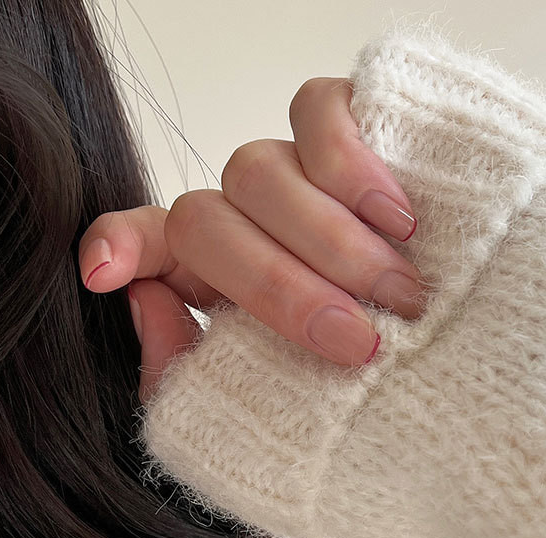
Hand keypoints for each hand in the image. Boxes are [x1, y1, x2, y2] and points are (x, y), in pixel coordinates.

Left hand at [78, 77, 426, 404]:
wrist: (443, 396)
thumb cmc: (344, 407)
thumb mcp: (252, 416)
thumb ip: (178, 370)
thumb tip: (143, 299)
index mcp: (206, 280)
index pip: (143, 242)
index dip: (120, 243)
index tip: (103, 275)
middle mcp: (239, 219)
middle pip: (202, 218)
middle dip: (275, 284)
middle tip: (354, 342)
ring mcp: (290, 176)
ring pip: (258, 172)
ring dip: (328, 243)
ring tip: (397, 296)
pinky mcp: (347, 131)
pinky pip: (318, 114)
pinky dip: (353, 169)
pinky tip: (398, 223)